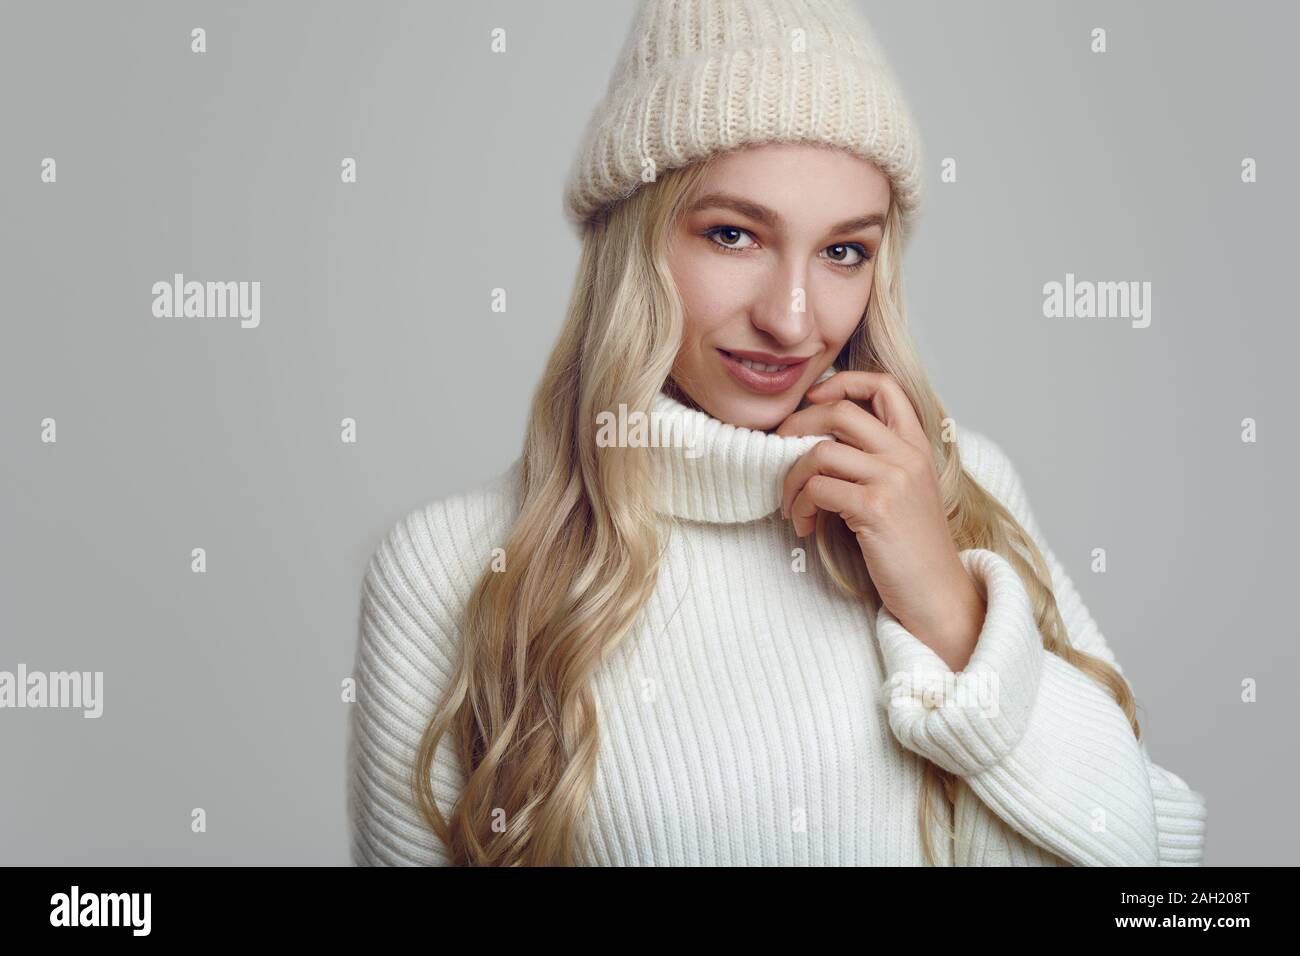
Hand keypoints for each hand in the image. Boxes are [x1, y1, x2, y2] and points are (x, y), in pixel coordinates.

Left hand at [776, 370, 985, 670]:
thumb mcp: (901, 491)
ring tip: (792, 506)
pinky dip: (801, 505)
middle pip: (838, 412)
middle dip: (796, 428)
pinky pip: (818, 488)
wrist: (937, 594)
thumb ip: (873, 459)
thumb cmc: (909, 547)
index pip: (884, 385)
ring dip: (792, 479)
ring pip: (819, 451)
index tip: (812, 400)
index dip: (842, 382)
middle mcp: (907, 455)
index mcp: (915, 445)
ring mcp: (893, 479)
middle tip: (778, 454)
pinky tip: (805, 526)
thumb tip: (815, 439)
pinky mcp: (876, 508)